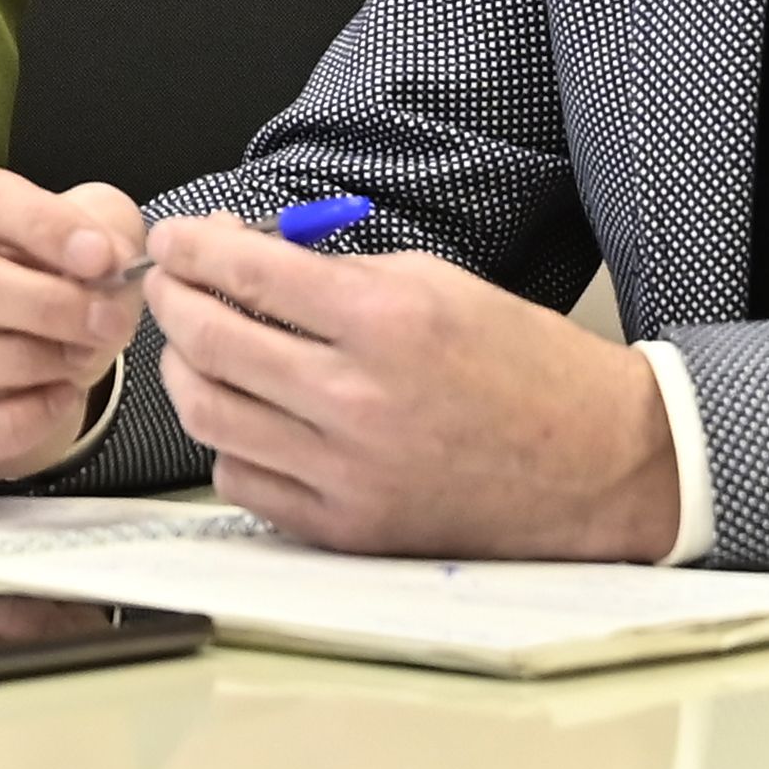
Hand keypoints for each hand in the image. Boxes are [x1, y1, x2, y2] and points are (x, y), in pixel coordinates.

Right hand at [0, 161, 152, 484]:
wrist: (45, 351)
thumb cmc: (55, 271)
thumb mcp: (90, 231)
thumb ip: (105, 231)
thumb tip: (107, 264)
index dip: (39, 226)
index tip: (103, 258)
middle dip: (41, 304)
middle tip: (106, 322)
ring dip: (27, 361)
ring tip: (82, 360)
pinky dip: (17, 422)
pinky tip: (62, 400)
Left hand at [138, 218, 677, 559]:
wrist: (598, 462)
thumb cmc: (524, 367)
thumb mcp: (435, 281)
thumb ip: (333, 268)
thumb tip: (243, 250)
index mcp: (386, 323)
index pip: (247, 273)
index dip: (191, 248)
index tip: (171, 240)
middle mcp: (359, 401)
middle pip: (209, 343)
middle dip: (173, 301)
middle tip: (171, 285)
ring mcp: (349, 474)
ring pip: (210, 416)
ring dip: (187, 371)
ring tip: (200, 348)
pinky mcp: (348, 529)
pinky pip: (242, 481)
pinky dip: (229, 442)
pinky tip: (248, 416)